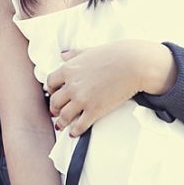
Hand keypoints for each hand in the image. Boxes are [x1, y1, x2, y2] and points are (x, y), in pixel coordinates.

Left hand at [46, 39, 171, 136]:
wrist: (133, 64)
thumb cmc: (114, 55)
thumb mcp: (89, 51)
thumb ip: (74, 54)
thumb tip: (63, 55)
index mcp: (69, 69)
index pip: (50, 82)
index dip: (51, 90)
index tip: (53, 94)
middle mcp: (71, 85)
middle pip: (55, 101)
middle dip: (54, 108)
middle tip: (56, 112)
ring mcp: (81, 99)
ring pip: (64, 116)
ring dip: (61, 122)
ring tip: (62, 125)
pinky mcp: (94, 111)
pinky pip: (79, 125)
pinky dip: (75, 131)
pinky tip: (74, 133)